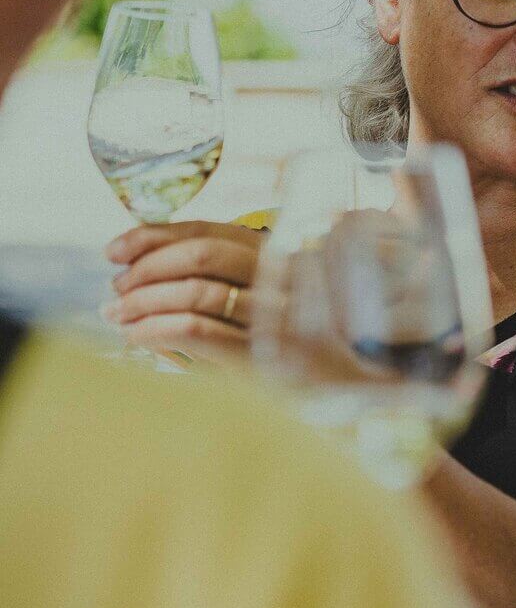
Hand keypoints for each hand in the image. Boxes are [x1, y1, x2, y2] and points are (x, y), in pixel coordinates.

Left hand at [103, 221, 263, 356]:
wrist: (309, 376)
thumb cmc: (269, 338)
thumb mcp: (246, 298)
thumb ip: (207, 275)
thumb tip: (134, 261)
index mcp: (271, 253)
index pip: (206, 231)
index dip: (154, 236)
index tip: (115, 250)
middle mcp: (277, 277)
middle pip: (202, 255)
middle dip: (148, 267)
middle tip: (117, 287)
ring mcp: (272, 316)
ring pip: (195, 292)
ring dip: (144, 300)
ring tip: (117, 313)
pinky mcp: (259, 354)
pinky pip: (196, 330)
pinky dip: (155, 329)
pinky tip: (135, 335)